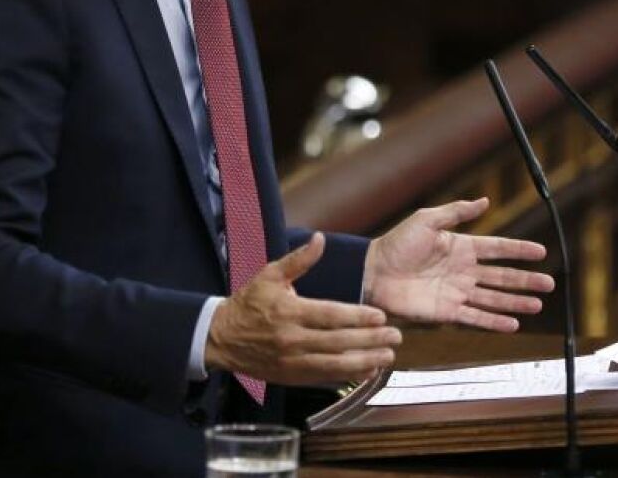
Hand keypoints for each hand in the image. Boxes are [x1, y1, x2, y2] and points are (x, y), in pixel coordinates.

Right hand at [205, 233, 400, 386]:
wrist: (221, 337)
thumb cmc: (249, 302)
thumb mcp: (270, 274)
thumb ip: (299, 259)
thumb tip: (320, 238)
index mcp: (289, 311)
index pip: (331, 315)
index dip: (358, 317)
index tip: (381, 317)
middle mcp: (292, 339)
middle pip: (339, 342)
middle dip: (370, 340)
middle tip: (396, 336)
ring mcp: (292, 362)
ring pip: (334, 365)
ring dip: (365, 362)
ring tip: (387, 357)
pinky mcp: (291, 377)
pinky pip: (324, 378)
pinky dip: (348, 376)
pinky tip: (367, 371)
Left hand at [363, 198, 553, 331]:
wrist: (373, 272)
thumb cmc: (396, 243)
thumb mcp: (426, 220)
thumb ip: (456, 212)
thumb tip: (484, 201)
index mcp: (460, 247)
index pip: (497, 248)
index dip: (519, 250)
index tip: (541, 252)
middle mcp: (463, 271)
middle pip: (502, 276)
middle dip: (526, 280)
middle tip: (549, 284)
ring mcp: (456, 292)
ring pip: (494, 298)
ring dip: (516, 302)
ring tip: (538, 305)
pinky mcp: (446, 312)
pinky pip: (475, 317)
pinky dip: (494, 322)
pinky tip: (513, 323)